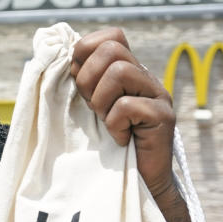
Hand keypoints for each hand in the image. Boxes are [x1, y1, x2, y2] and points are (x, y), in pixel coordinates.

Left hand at [70, 28, 176, 208]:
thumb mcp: (90, 110)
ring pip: (120, 72)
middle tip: (93, 108)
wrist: (139, 184)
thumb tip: (58, 59)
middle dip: (89, 79)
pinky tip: (121, 139)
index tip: (81, 85)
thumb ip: (82, 84)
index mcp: (128, 72)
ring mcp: (158, 95)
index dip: (87, 54)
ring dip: (101, 102)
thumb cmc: (107, 149)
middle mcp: (145, 78)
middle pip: (112, 49)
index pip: (110, 37)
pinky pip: (128, 106)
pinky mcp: (164, 117)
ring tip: (107, 122)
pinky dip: (116, 125)